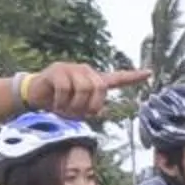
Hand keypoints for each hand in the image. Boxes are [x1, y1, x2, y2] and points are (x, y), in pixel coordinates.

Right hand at [25, 63, 147, 116]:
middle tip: (76, 115)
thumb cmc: (59, 101)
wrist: (34, 94)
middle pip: (99, 88)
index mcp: (94, 81)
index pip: (117, 78)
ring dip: (73, 106)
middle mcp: (86, 72)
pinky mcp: (57, 70)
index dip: (133, 77)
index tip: (150, 72)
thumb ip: (91, 107)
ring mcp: (72, 69)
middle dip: (89, 106)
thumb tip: (102, 111)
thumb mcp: (77, 107)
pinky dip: (61, 102)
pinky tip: (55, 105)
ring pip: (83, 89)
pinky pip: (65, 89)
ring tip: (64, 110)